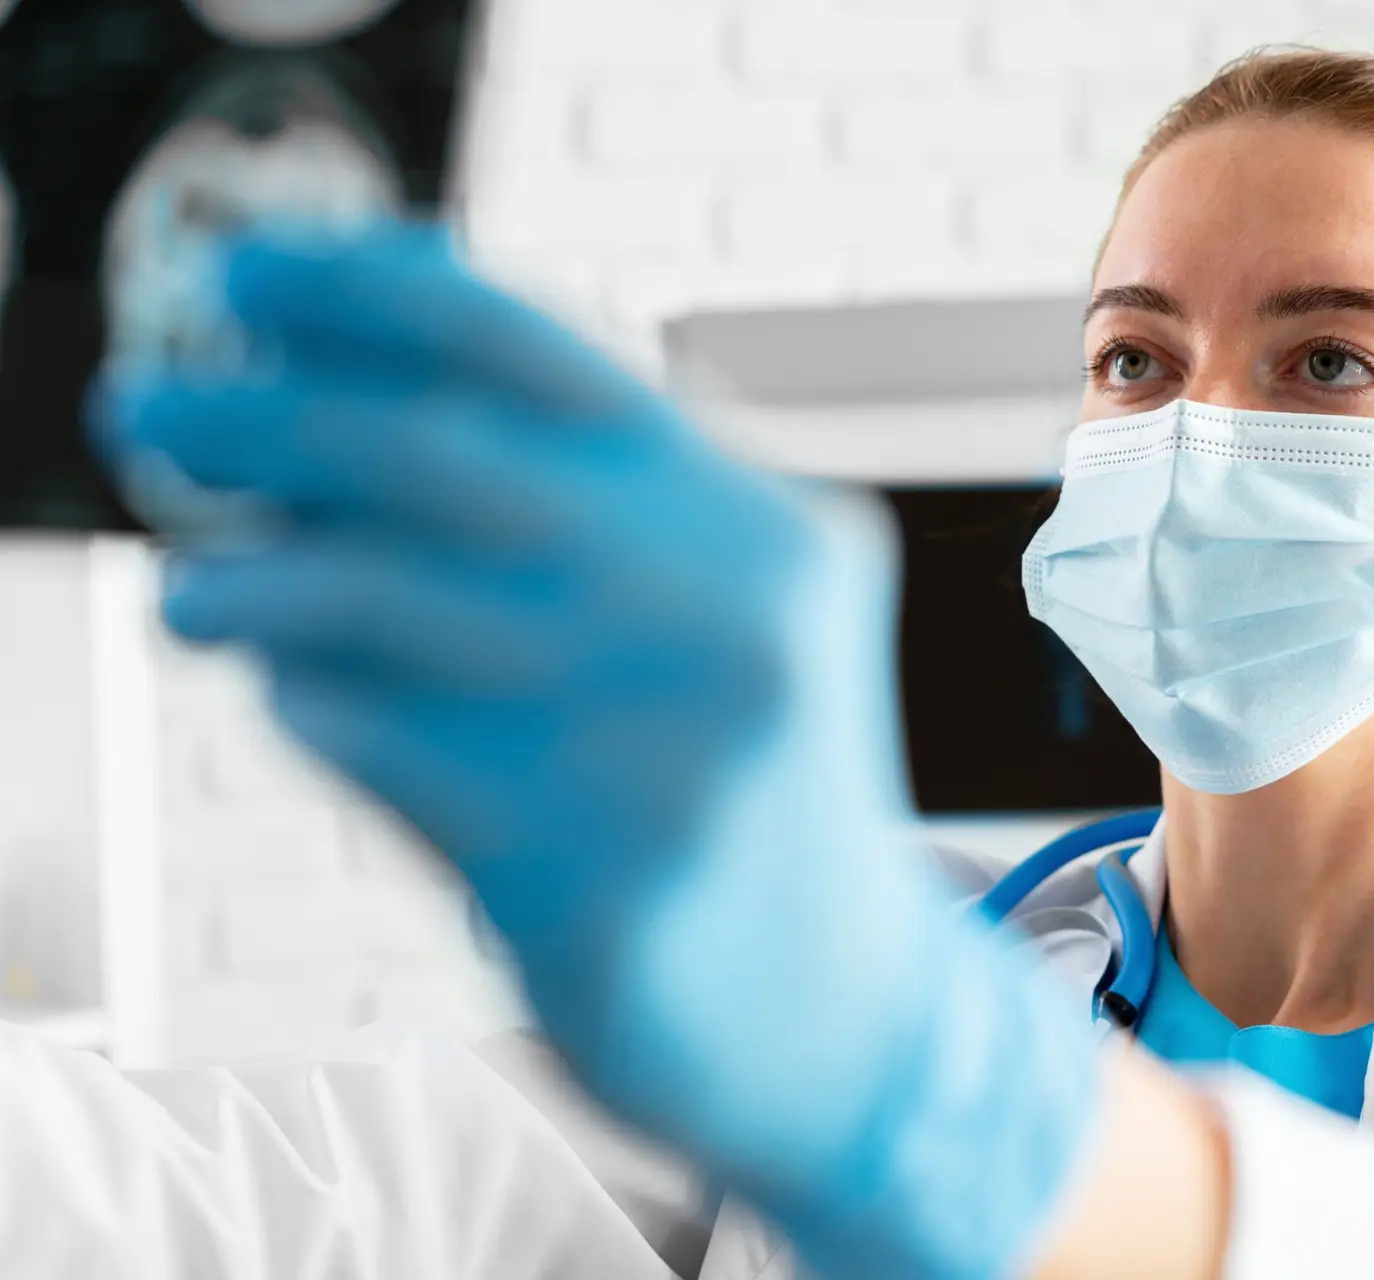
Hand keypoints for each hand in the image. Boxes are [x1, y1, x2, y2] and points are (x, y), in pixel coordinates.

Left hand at [90, 223, 1098, 1279]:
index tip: (244, 273)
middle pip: (440, 457)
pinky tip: (288, 693)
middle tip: (146, 408)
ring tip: (191, 590)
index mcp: (769, 528)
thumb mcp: (731, 621)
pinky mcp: (590, 875)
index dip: (366, 289)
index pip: (543, 351)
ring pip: (382, 600)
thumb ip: (598, 516)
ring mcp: (666, 749)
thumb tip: (341, 401)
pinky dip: (305, 698)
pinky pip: (380, 739)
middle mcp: (731, 617)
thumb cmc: (747, 790)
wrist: (843, 1013)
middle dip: (260, 416)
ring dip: (248, 577)